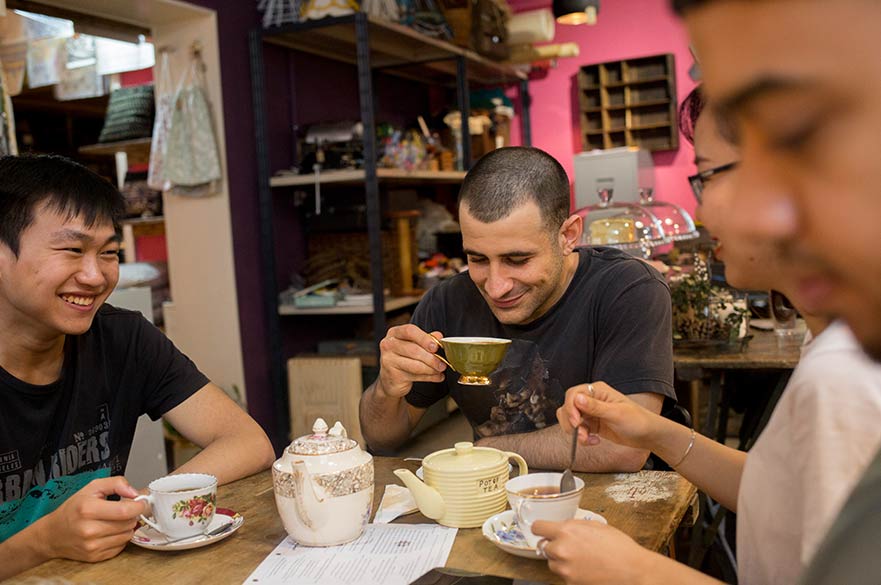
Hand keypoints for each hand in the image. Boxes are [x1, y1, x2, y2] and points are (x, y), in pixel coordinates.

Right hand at [35, 476, 147, 562]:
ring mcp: (92, 546)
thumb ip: (116, 483)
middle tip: (125, 510)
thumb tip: (134, 492)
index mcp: (88, 509)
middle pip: (128, 523)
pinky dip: (120, 538)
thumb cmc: (73, 509)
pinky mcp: (95, 557)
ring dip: (127, 527)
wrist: (53, 534)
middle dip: (132, 515)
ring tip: (115, 520)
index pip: (125, 511)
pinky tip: (110, 532)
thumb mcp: (92, 487)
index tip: (140, 502)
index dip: (138, 505)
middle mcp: (89, 530)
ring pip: (127, 535)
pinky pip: (120, 547)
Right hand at [377, 324, 446, 398]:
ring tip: (440, 369)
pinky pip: (415, 376)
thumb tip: (439, 336)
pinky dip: (429, 377)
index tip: (436, 346)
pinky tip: (437, 377)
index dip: (424, 338)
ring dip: (431, 369)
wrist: (390, 379)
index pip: (409, 331)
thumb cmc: (403, 357)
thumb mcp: (414, 344)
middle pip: (413, 350)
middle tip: (442, 363)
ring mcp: (388, 361)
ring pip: (415, 365)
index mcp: (394, 333)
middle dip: (431, 358)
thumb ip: (426, 339)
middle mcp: (388, 345)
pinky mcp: (393, 375)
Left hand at [532, 519, 655, 584]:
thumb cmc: (619, 547)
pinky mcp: (571, 583)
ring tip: (581, 559)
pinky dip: (571, 572)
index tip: (544, 530)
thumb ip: (574, 525)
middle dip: (554, 546)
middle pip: (544, 547)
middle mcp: (562, 549)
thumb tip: (562, 527)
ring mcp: (565, 569)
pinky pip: (564, 575)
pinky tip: (586, 569)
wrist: (633, 570)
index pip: (537, 527)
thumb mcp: (595, 525)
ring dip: (561, 560)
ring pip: (552, 563)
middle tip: (570, 546)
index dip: (541, 528)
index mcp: (567, 531)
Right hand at [558, 382, 658, 449]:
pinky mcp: (593, 425)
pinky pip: (579, 430)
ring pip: (571, 420)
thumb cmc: (638, 420)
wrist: (647, 435)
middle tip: (579, 431)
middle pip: (568, 407)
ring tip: (587, 439)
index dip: (570, 408)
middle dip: (571, 421)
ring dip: (575, 431)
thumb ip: (595, 407)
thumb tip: (577, 398)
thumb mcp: (616, 413)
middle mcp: (592, 400)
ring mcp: (592, 412)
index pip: (573, 394)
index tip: (576, 421)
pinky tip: (594, 441)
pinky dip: (582, 437)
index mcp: (597, 391)